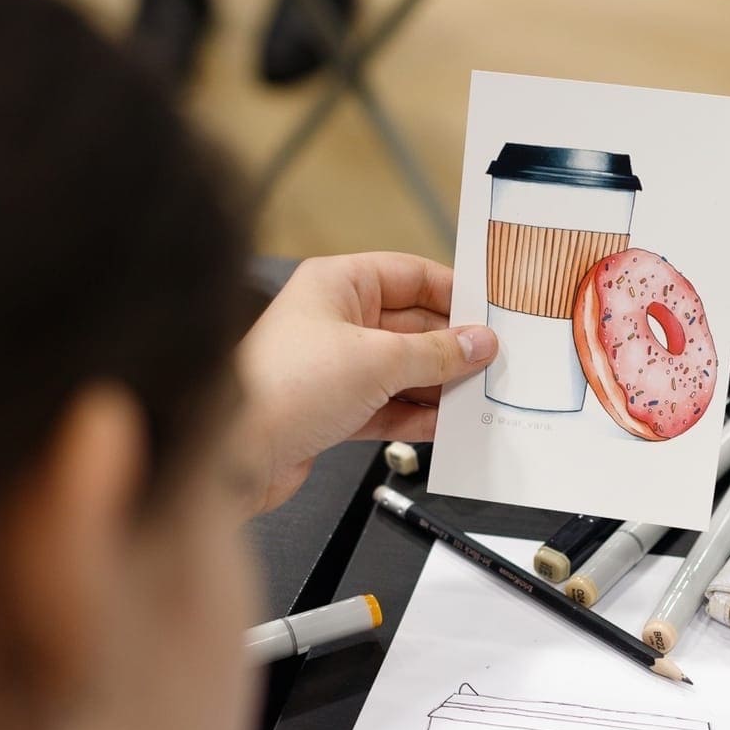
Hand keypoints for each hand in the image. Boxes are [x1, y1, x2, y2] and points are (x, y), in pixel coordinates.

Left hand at [239, 253, 495, 512]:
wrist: (235, 455)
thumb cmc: (283, 387)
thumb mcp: (377, 361)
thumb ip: (436, 353)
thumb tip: (478, 342)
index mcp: (337, 284)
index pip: (410, 275)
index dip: (453, 292)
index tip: (491, 313)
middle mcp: (334, 320)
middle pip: (411, 325)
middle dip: (451, 347)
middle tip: (494, 363)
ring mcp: (334, 366)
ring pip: (402, 370)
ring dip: (438, 386)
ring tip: (478, 398)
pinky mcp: (332, 409)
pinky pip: (387, 406)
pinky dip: (415, 416)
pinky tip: (444, 425)